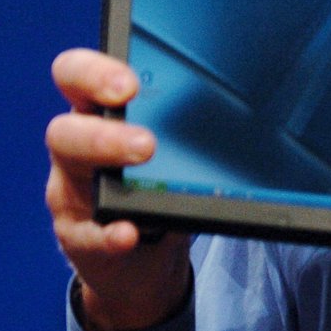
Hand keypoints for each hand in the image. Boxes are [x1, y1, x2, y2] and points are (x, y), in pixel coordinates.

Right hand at [45, 48, 190, 330]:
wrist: (141, 257)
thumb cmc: (155, 186)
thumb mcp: (170, 150)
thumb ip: (191, 126)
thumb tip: (264, 107)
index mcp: (98, 113)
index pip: (76, 76)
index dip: (93, 73)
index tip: (131, 84)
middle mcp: (77, 146)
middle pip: (66, 127)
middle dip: (104, 131)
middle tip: (146, 142)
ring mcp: (72, 192)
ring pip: (69, 167)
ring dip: (106, 159)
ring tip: (144, 159)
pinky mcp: (78, 235)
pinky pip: (87, 234)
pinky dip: (109, 234)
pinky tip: (128, 233)